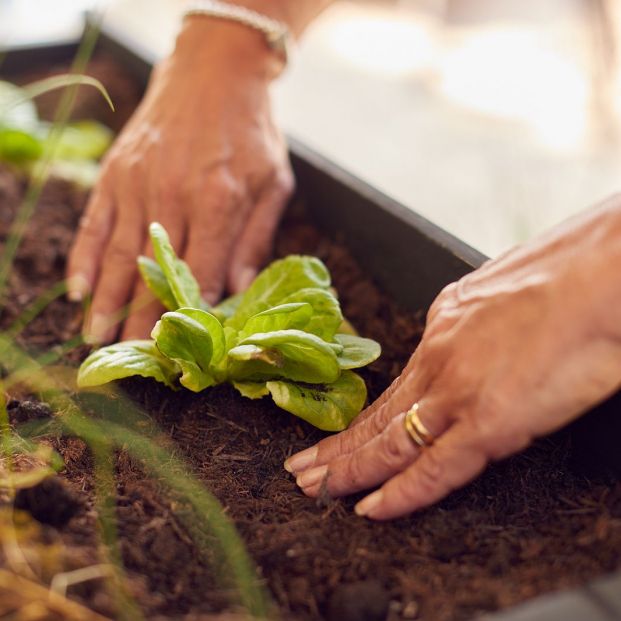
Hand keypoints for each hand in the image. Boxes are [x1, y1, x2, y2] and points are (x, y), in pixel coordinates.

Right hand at [67, 19, 293, 342]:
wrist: (216, 71)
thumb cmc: (251, 131)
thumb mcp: (273, 183)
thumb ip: (256, 238)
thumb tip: (239, 290)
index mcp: (218, 202)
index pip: (200, 273)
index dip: (188, 314)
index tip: (176, 348)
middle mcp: (173, 196)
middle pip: (153, 273)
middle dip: (139, 320)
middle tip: (129, 360)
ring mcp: (138, 183)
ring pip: (116, 254)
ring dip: (104, 300)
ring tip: (94, 336)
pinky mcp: (116, 173)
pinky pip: (94, 223)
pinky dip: (82, 258)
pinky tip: (76, 289)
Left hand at [284, 196, 620, 519]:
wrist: (607, 272)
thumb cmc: (574, 271)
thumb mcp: (506, 289)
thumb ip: (482, 324)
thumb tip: (480, 342)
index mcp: (446, 321)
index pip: (396, 383)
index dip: (364, 414)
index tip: (339, 432)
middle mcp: (440, 355)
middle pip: (378, 414)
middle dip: (336, 446)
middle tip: (301, 467)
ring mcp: (457, 390)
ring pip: (389, 442)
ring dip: (348, 470)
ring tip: (314, 488)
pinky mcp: (487, 420)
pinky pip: (433, 469)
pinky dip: (399, 494)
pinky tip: (370, 509)